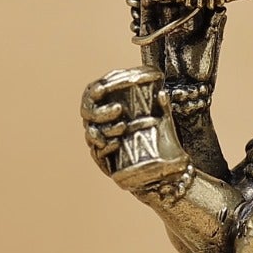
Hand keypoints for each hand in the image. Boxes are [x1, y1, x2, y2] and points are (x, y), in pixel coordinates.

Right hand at [80, 73, 187, 192]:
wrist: (153, 163)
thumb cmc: (150, 131)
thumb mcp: (158, 118)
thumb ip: (160, 106)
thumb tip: (163, 95)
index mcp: (103, 106)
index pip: (91, 95)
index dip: (94, 92)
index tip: (103, 88)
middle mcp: (96, 123)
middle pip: (89, 115)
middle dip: (102, 112)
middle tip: (119, 108)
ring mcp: (98, 140)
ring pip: (92, 134)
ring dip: (106, 129)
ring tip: (123, 126)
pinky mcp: (102, 159)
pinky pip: (97, 153)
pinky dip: (105, 149)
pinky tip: (116, 143)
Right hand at [128, 0, 226, 86]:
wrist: (187, 89)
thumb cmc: (203, 68)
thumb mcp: (210, 45)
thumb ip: (215, 27)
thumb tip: (221, 9)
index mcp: (192, 16)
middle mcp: (176, 17)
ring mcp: (162, 25)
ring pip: (150, 6)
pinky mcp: (149, 36)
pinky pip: (142, 20)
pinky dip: (138, 13)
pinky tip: (134, 9)